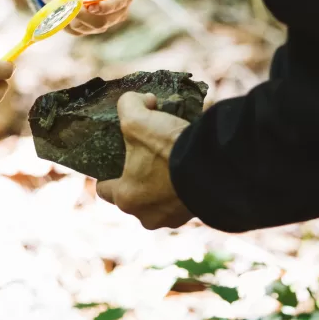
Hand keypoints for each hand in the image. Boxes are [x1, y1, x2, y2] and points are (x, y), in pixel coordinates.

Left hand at [40, 0, 133, 34]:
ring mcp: (96, 23)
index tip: (91, 6)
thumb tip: (80, 6)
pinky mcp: (79, 29)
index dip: (106, 7)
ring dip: (65, 3)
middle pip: (99, 23)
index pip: (120, 4)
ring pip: (79, 24)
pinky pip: (66, 26)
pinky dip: (58, 10)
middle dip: (79, 9)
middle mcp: (113, 13)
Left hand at [96, 92, 194, 228]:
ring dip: (162, 183)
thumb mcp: (137, 117)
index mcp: (126, 198)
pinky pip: (182, 199)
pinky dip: (183, 186)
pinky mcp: (195, 215)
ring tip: (170, 158)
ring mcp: (172, 218)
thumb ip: (128, 104)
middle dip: (139, 176)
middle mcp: (147, 216)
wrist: (213, 165)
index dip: (107, 173)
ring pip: (159, 199)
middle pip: (134, 195)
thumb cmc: (167, 147)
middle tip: (148, 154)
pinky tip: (187, 167)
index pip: (105, 189)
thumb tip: (143, 101)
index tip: (115, 159)